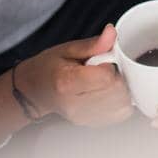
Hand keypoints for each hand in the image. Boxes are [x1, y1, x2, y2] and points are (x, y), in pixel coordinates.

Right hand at [16, 24, 132, 126]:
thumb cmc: (49, 69)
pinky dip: (119, 100)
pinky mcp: (93, 123)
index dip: (111, 64)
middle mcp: (76, 105)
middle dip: (117, 76)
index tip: (101, 60)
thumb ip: (93, 44)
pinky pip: (121, 113)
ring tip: (103, 81)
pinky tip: (106, 92)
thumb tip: (112, 34)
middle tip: (102, 70)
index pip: (106, 77)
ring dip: (120, 89)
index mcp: (66, 83)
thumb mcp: (67, 49)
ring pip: (123, 104)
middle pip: (117, 91)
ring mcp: (85, 118)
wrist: (35, 92)